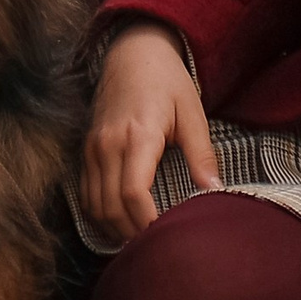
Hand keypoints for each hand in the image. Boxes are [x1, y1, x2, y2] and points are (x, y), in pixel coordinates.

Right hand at [82, 22, 218, 238]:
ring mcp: (93, 147)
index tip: (165, 238)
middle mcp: (108, 144)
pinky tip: (121, 222)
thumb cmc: (167, 81)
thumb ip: (201, 154)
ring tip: (140, 241)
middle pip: (110, 207)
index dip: (146, 223)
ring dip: (114, 228)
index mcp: (138, 135)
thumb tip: (215, 192)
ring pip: (94, 205)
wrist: (133, 50)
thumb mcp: (193, 112)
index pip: (132, 194)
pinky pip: (85, 193)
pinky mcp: (86, 148)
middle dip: (131, 234)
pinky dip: (100, 214)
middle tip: (156, 248)